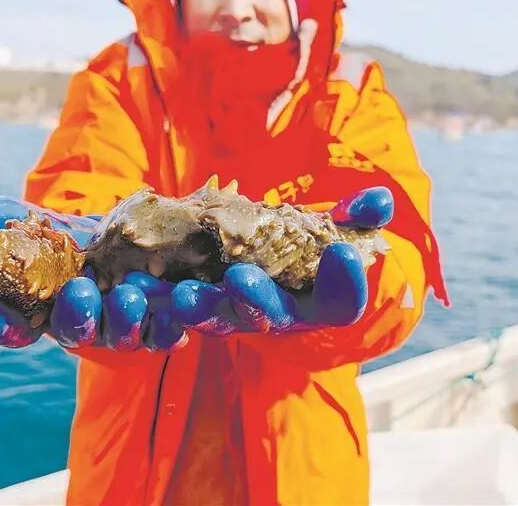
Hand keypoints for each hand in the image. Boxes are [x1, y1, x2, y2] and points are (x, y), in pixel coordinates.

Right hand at [0, 197, 183, 351]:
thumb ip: (16, 220)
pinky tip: (179, 301)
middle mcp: (78, 326)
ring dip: (124, 317)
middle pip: (70, 330)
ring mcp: (119, 331)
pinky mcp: (159, 330)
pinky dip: (171, 321)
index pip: (9, 324)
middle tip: (80, 292)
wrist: (144, 240)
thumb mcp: (52, 224)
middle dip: (75, 314)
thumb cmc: (85, 238)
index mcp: (42, 307)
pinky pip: (165, 333)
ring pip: (119, 335)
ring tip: (131, 294)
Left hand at [169, 187, 393, 334]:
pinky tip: (135, 286)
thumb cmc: (310, 248)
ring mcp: (237, 316)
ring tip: (178, 292)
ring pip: (218, 319)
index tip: (342, 254)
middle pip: (269, 316)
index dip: (346, 283)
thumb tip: (381, 199)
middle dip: (254, 299)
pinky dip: (157, 301)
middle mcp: (279, 316)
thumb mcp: (336, 228)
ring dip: (198, 307)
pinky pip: (178, 310)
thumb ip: (358, 216)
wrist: (270, 265)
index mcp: (319, 301)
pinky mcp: (200, 308)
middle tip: (240, 278)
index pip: (340, 302)